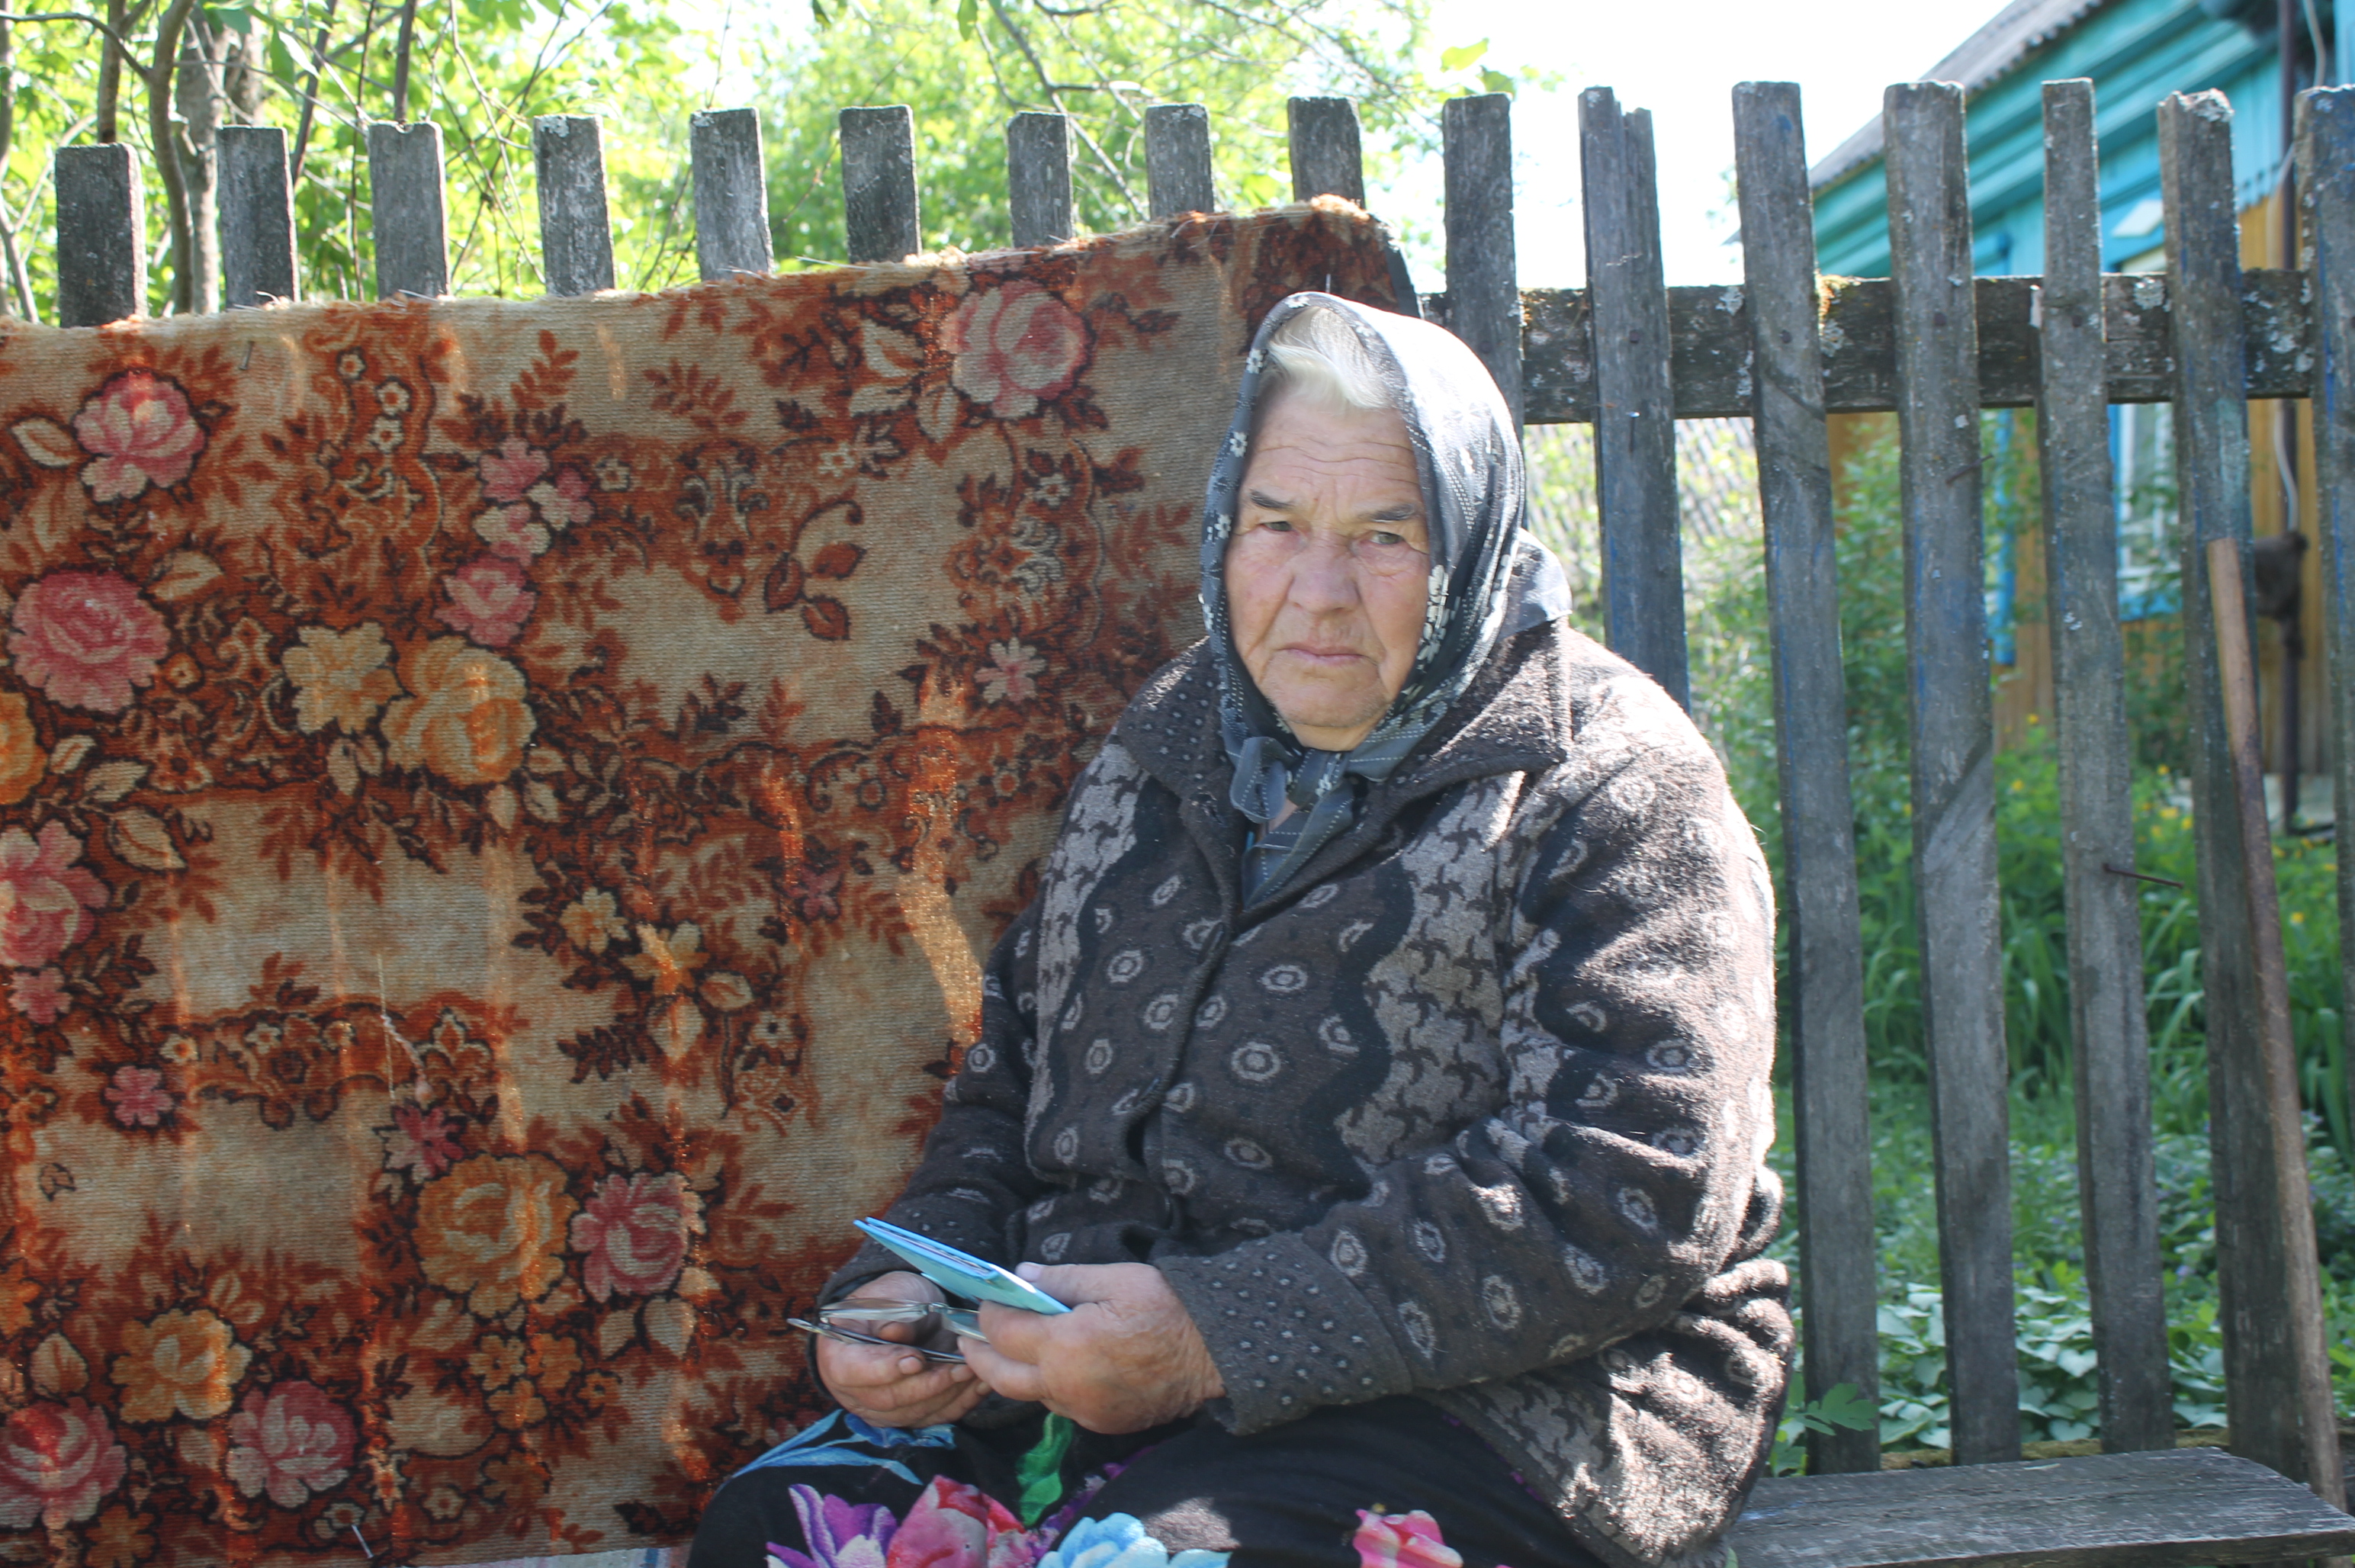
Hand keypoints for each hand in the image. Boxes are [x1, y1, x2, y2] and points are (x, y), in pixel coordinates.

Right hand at [815, 1271, 990, 1427]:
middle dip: (930, 1384)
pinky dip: (960, 1403)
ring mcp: (879, 1410)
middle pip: (889, 1398)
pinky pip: (934, 1417)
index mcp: (838, 1355)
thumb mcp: (894, 1294)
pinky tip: (980, 1385)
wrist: (902, 1313)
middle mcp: (853, 1391)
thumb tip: (895, 1333)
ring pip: (915, 1412)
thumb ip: (895, 1314)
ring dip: (950, 1394)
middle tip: (962, 1366)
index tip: (916, 1359)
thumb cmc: (893, 1299)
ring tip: (977, 1373)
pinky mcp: (907, 1417)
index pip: (855, 1370)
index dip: (885, 1368)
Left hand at [961, 1263, 1224, 1433]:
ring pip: (1031, 1395)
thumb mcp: (1113, 1278)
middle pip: (1001, 1377)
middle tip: (970, 1338)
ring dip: (1015, 1373)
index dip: (988, 1312)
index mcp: (1064, 1346)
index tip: (987, 1299)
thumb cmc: (1166, 1307)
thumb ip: (1061, 1280)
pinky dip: (1050, 1386)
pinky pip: (1062, 1406)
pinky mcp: (1102, 1423)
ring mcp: (1084, 1411)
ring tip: (1012, 1349)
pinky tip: (1059, 1367)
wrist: (1214, 1353)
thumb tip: (1022, 1276)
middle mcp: (1065, 1386)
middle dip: (979, 1355)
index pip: (1003, 1331)